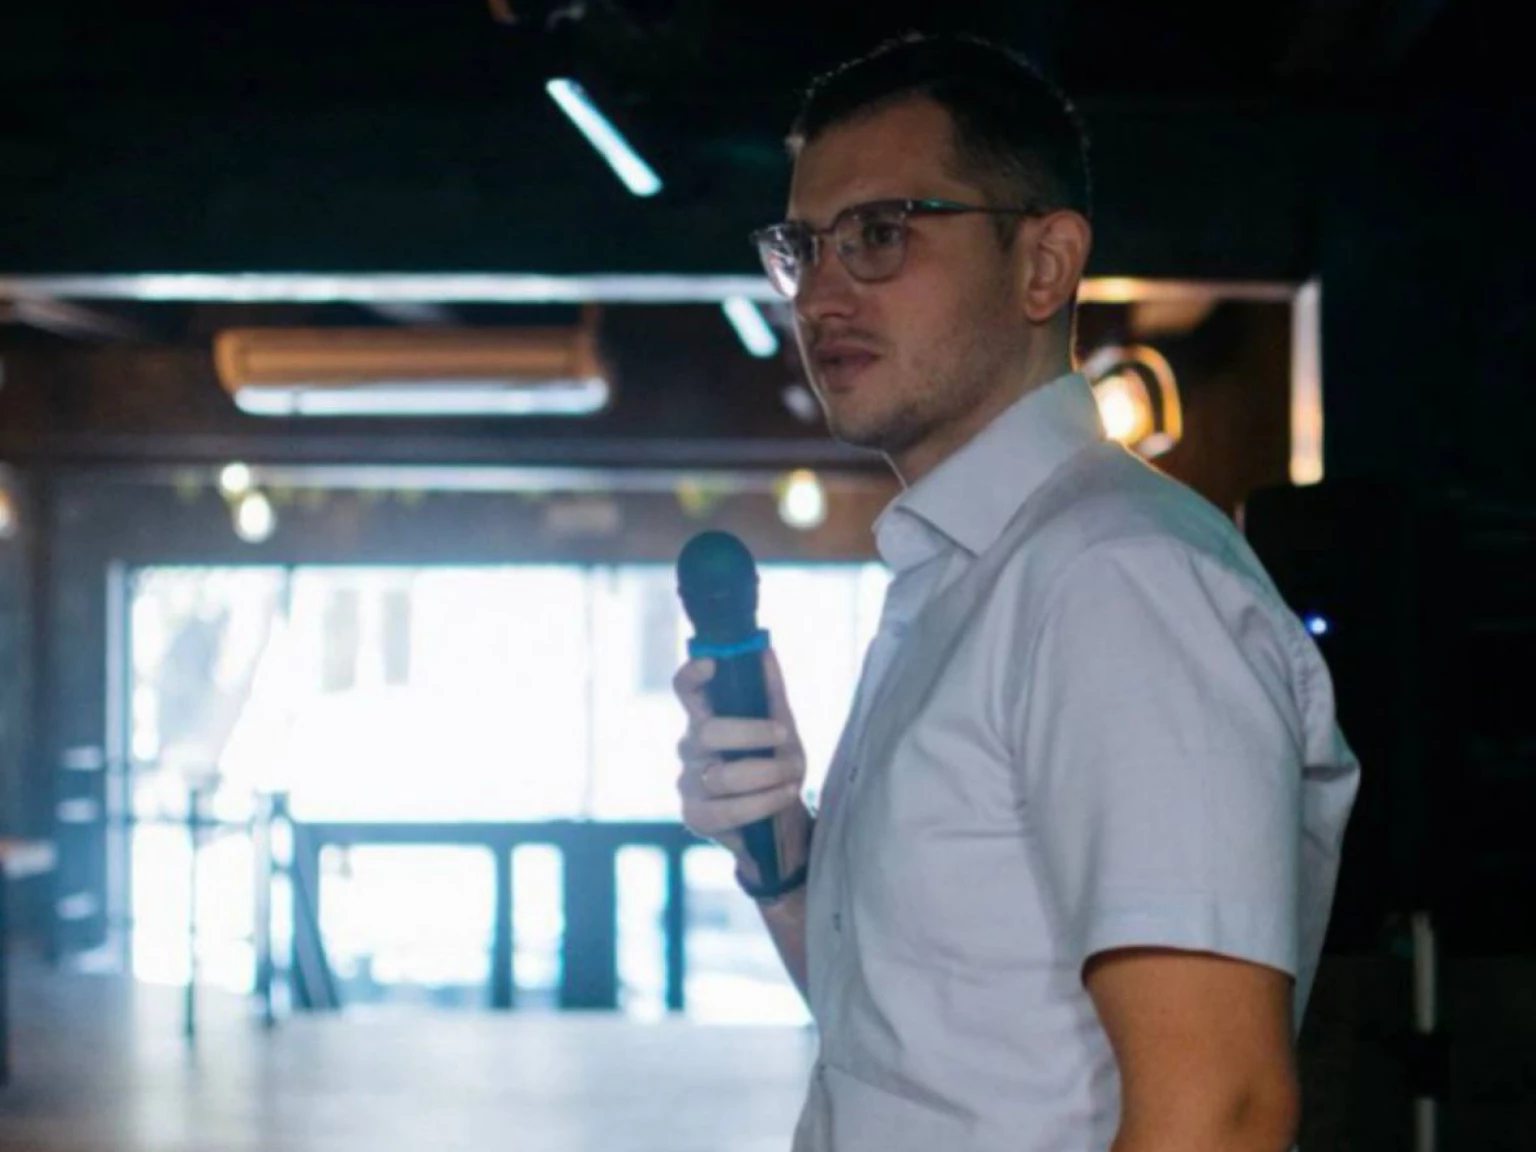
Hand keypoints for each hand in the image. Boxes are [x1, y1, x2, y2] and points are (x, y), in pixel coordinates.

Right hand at [673, 648, 810, 882]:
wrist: (780, 822)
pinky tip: (786, 794)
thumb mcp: (781, 727)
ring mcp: (688, 783)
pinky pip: (729, 809)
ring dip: (768, 772)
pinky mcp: (696, 817)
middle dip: (751, 733)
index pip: (685, 690)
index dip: (692, 675)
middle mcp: (690, 748)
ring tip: (795, 773)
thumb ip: (771, 693)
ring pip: (723, 775)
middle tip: (784, 735)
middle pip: (707, 732)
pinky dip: (765, 801)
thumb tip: (765, 651)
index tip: (712, 663)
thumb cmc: (774, 766)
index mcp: (705, 718)